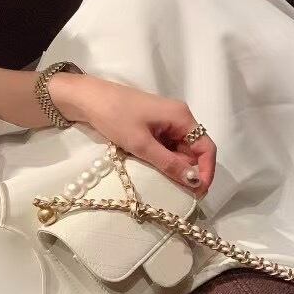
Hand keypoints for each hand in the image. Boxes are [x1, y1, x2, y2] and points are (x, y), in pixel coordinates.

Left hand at [50, 74, 215, 195]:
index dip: (206, 172)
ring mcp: (165, 122)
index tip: (199, 193)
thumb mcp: (141, 144)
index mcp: (182, 117)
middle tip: (178, 194)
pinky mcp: (152, 126)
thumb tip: (194, 182)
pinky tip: (153, 171)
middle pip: (193, 151)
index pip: (206, 147)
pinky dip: (162, 160)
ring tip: (164, 185)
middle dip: (189, 172)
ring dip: (174, 167)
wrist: (86, 98)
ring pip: (178, 151)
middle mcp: (178, 118)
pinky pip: (165, 147)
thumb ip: (169, 163)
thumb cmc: (115, 116)